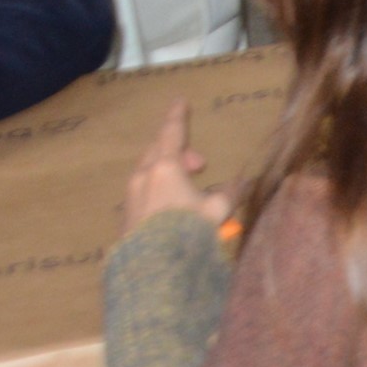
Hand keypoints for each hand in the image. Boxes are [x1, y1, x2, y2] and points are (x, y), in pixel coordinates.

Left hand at [120, 101, 229, 232]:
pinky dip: (158, 189)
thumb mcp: (217, 210)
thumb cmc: (186, 230)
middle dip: (180, 151)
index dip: (178, 116)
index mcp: (166, 168)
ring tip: (187, 189)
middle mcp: (144, 176)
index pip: (172, 133)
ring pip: (148, 171)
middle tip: (199, 165)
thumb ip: (228, 193)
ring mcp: (131, 196)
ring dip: (168, 172)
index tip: (179, 100)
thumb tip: (241, 182)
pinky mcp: (125, 215)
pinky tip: (171, 209)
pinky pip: (143, 191)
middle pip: (158, 151)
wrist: (152, 266)